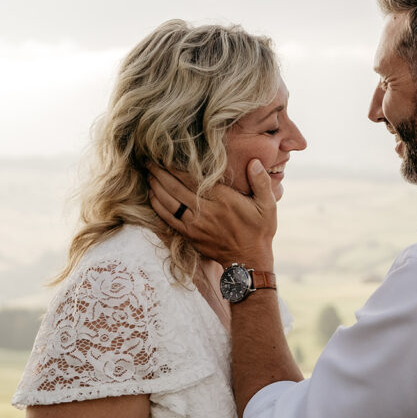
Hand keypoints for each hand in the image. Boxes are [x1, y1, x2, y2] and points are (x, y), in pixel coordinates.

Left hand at [148, 159, 276, 269]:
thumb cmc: (259, 230)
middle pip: (175, 188)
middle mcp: (206, 212)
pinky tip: (152, 195)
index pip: (192, 179)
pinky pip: (168, 218)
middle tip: (148, 160)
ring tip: (148, 174)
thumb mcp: (268, 205)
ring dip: (156, 187)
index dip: (175, 167)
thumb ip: (261, 181)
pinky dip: (158, 206)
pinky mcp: (190, 236)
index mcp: (223, 200)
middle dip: (160, 173)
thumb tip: (254, 161)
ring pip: (168, 203)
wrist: (248, 261)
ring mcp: (195, 225)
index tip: (164, 156)